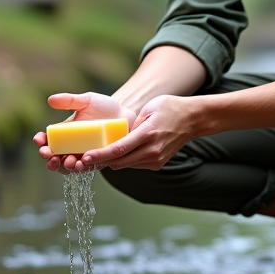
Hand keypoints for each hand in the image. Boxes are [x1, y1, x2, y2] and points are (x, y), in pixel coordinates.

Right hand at [34, 92, 137, 172]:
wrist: (125, 115)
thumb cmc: (104, 107)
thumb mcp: (86, 100)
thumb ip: (70, 100)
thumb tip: (50, 100)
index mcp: (64, 133)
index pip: (48, 140)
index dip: (41, 142)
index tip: (39, 140)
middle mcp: (71, 147)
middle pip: (55, 159)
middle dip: (49, 160)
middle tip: (49, 156)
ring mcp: (84, 155)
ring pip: (69, 167)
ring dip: (65, 167)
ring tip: (68, 161)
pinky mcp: (97, 161)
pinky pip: (88, 168)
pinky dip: (82, 168)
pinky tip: (81, 163)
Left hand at [74, 94, 197, 171]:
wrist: (192, 119)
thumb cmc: (169, 108)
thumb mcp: (148, 109)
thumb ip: (131, 125)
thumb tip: (115, 138)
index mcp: (148, 134)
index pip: (119, 149)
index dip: (100, 155)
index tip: (85, 157)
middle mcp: (152, 150)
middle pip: (119, 161)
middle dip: (100, 161)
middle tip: (82, 159)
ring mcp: (156, 159)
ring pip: (125, 165)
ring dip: (110, 161)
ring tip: (94, 156)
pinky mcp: (157, 164)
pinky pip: (134, 164)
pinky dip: (123, 160)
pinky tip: (115, 153)